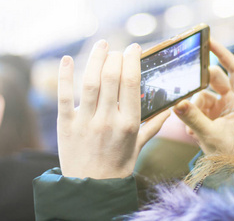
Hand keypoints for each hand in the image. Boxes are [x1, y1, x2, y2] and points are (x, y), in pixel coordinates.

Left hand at [57, 40, 170, 178]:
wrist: (91, 188)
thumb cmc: (118, 165)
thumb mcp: (139, 146)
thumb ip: (154, 125)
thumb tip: (170, 109)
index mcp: (129, 123)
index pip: (132, 82)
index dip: (132, 60)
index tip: (133, 48)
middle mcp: (108, 120)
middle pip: (111, 77)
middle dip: (115, 57)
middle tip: (116, 50)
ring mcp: (85, 122)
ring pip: (90, 82)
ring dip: (95, 58)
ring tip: (101, 45)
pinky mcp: (65, 124)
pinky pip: (64, 96)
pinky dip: (64, 76)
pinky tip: (67, 59)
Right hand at [174, 39, 233, 154]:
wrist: (229, 172)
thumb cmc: (231, 155)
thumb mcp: (211, 135)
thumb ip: (193, 118)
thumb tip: (177, 102)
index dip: (223, 53)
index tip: (208, 41)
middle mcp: (233, 101)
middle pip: (212, 80)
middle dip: (198, 86)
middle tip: (184, 84)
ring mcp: (221, 108)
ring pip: (201, 95)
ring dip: (192, 108)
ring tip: (190, 126)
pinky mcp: (211, 116)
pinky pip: (196, 107)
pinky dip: (191, 117)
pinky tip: (192, 133)